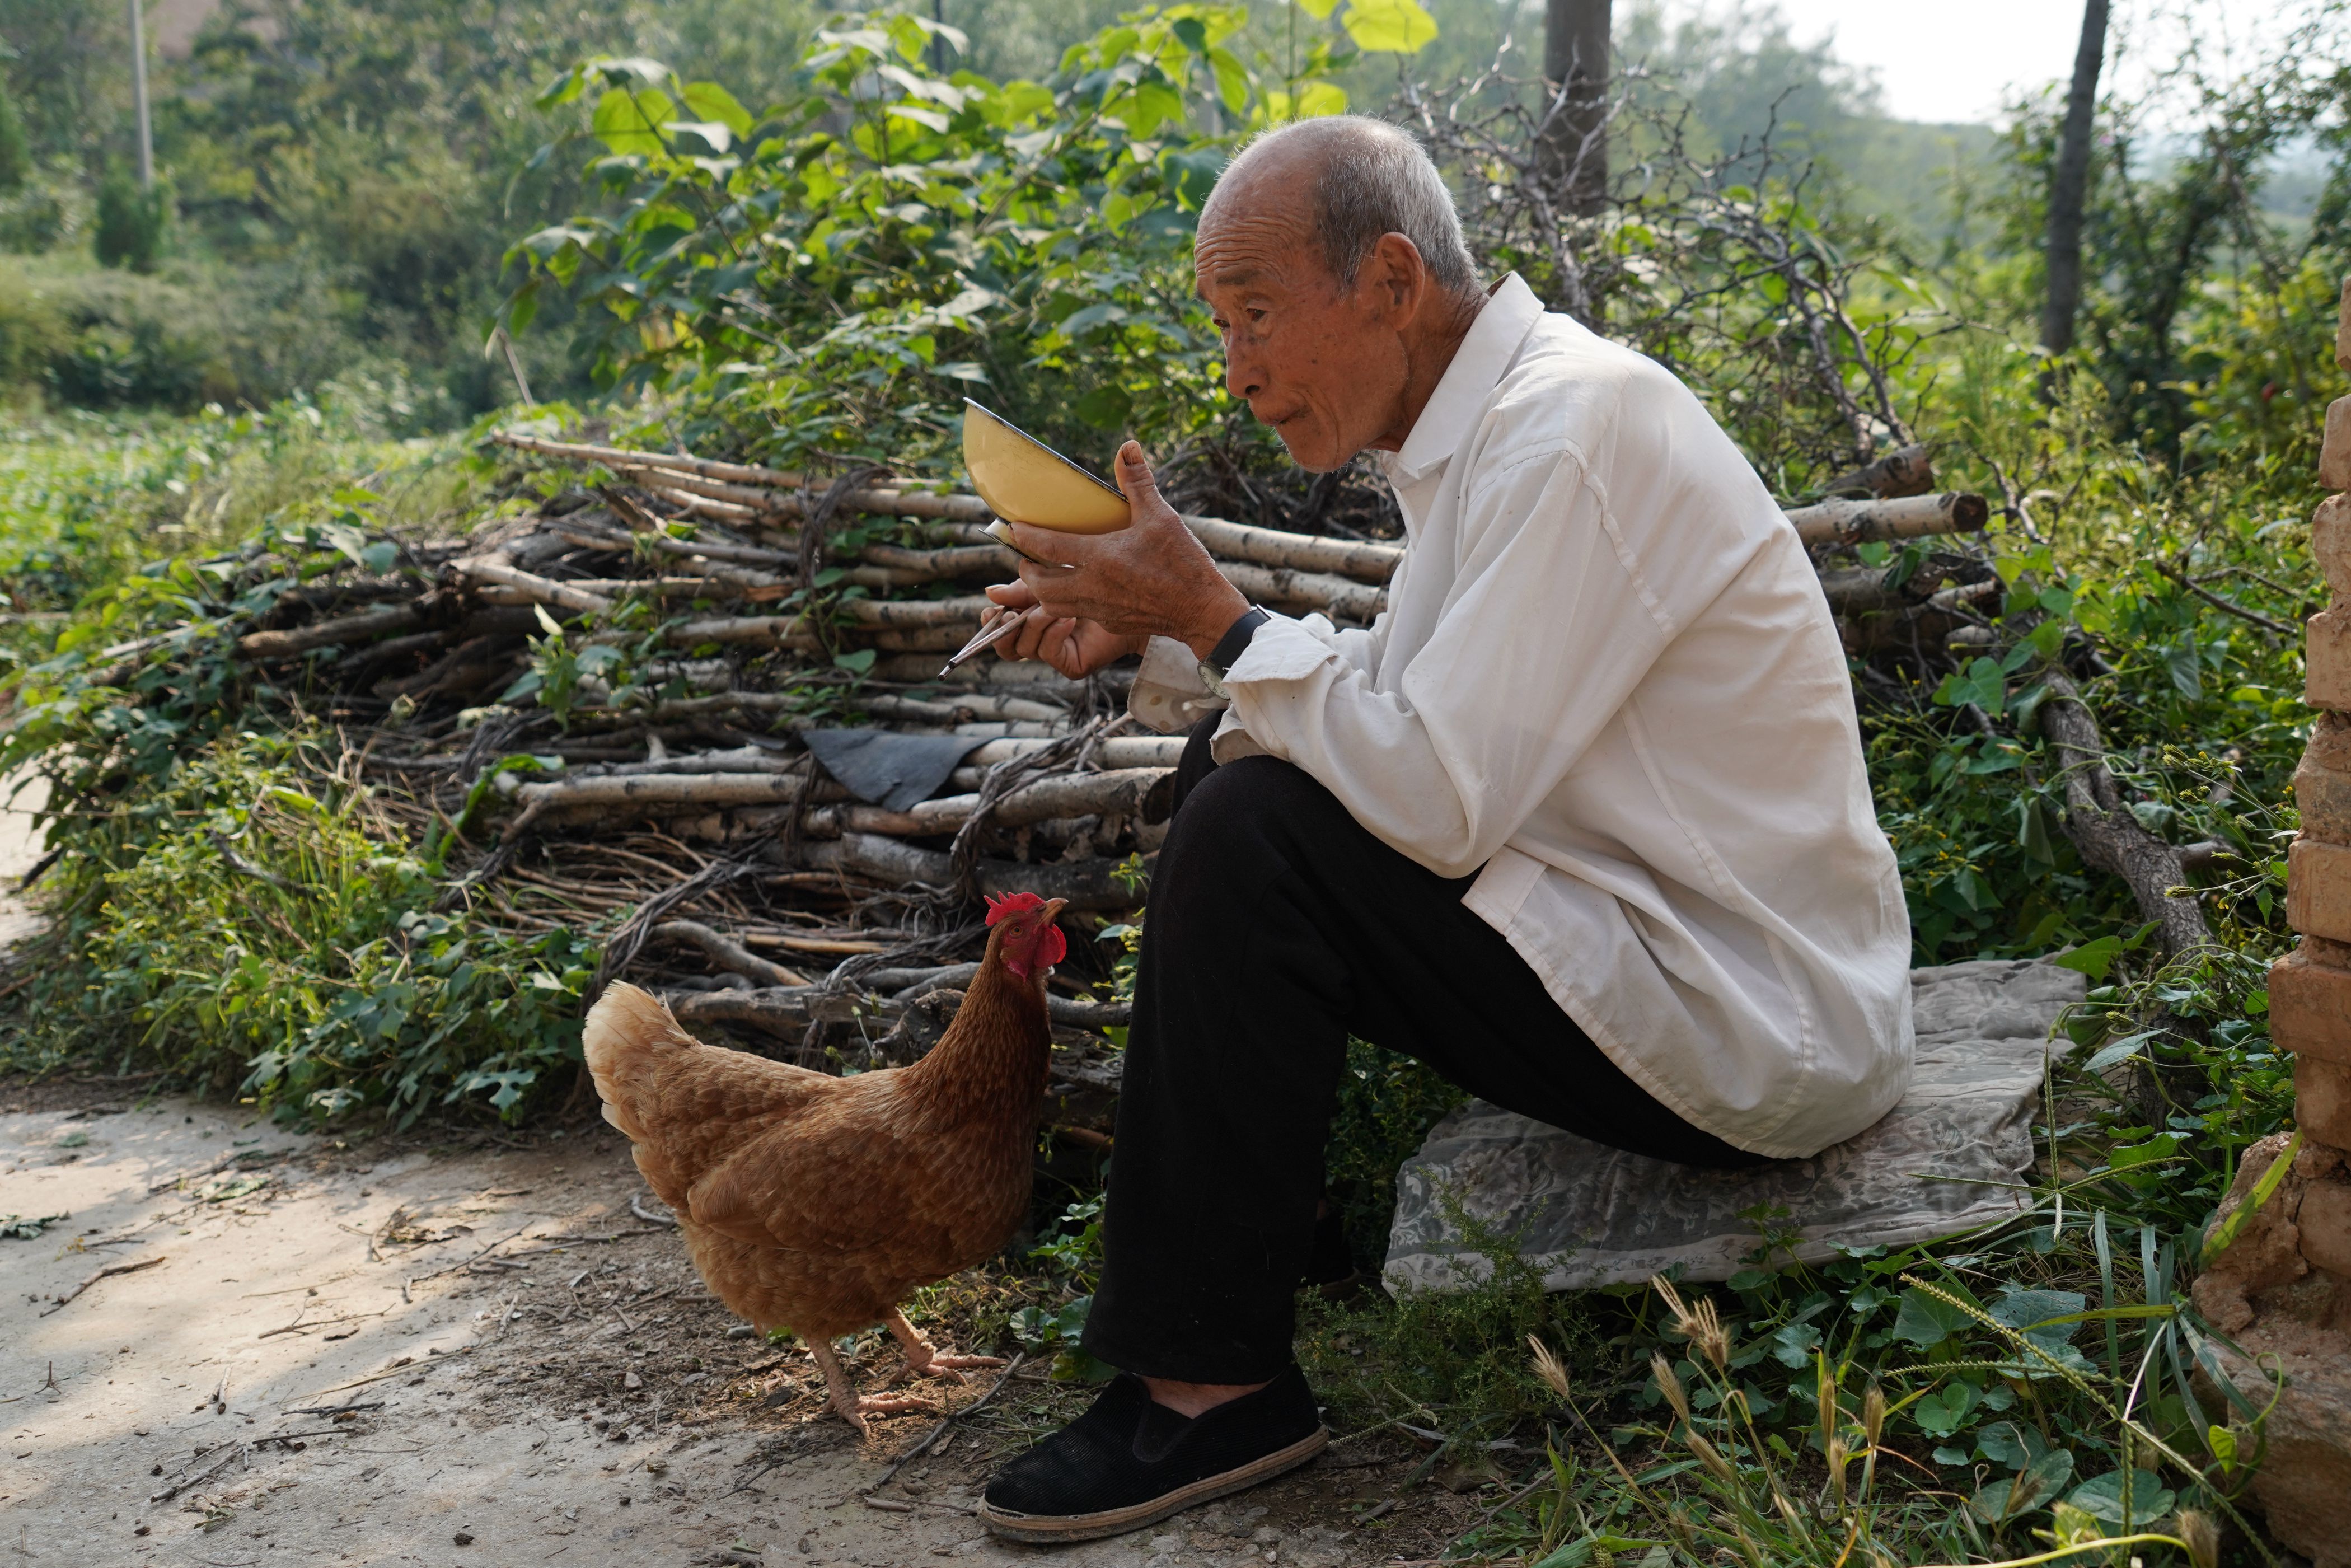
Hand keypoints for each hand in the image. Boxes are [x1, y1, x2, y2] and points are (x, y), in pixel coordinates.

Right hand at [980, 580, 1145, 678]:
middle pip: (1006, 649)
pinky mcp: (1071, 664)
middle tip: (1014, 614)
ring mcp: (1055, 655)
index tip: (990, 610)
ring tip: (1052, 607)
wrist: (1128, 597)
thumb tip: (989, 592)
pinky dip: (1054, 633)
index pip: (999, 632)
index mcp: (1028, 622)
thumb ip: (1020, 589)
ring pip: (1026, 648)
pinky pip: (1049, 653)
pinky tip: (1068, 618)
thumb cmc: (1089, 584)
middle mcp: (1038, 642)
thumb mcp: (1047, 581)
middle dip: (1006, 630)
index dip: (990, 625)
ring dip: (1035, 624)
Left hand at [1004, 443, 1250, 660]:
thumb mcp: (1161, 517)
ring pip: (1052, 605)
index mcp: (1099, 557)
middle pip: (1039, 584)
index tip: (1011, 527)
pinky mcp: (1110, 623)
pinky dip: (1068, 603)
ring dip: (1042, 590)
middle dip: (1026, 569)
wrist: (1203, 610)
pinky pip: (1076, 614)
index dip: (1023, 536)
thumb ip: (1138, 482)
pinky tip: (1079, 590)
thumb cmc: (1183, 562)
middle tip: (1027, 556)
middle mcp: (1092, 586)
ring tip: (1045, 574)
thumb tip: (1128, 446)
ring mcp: (1099, 609)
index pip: (1046, 547)